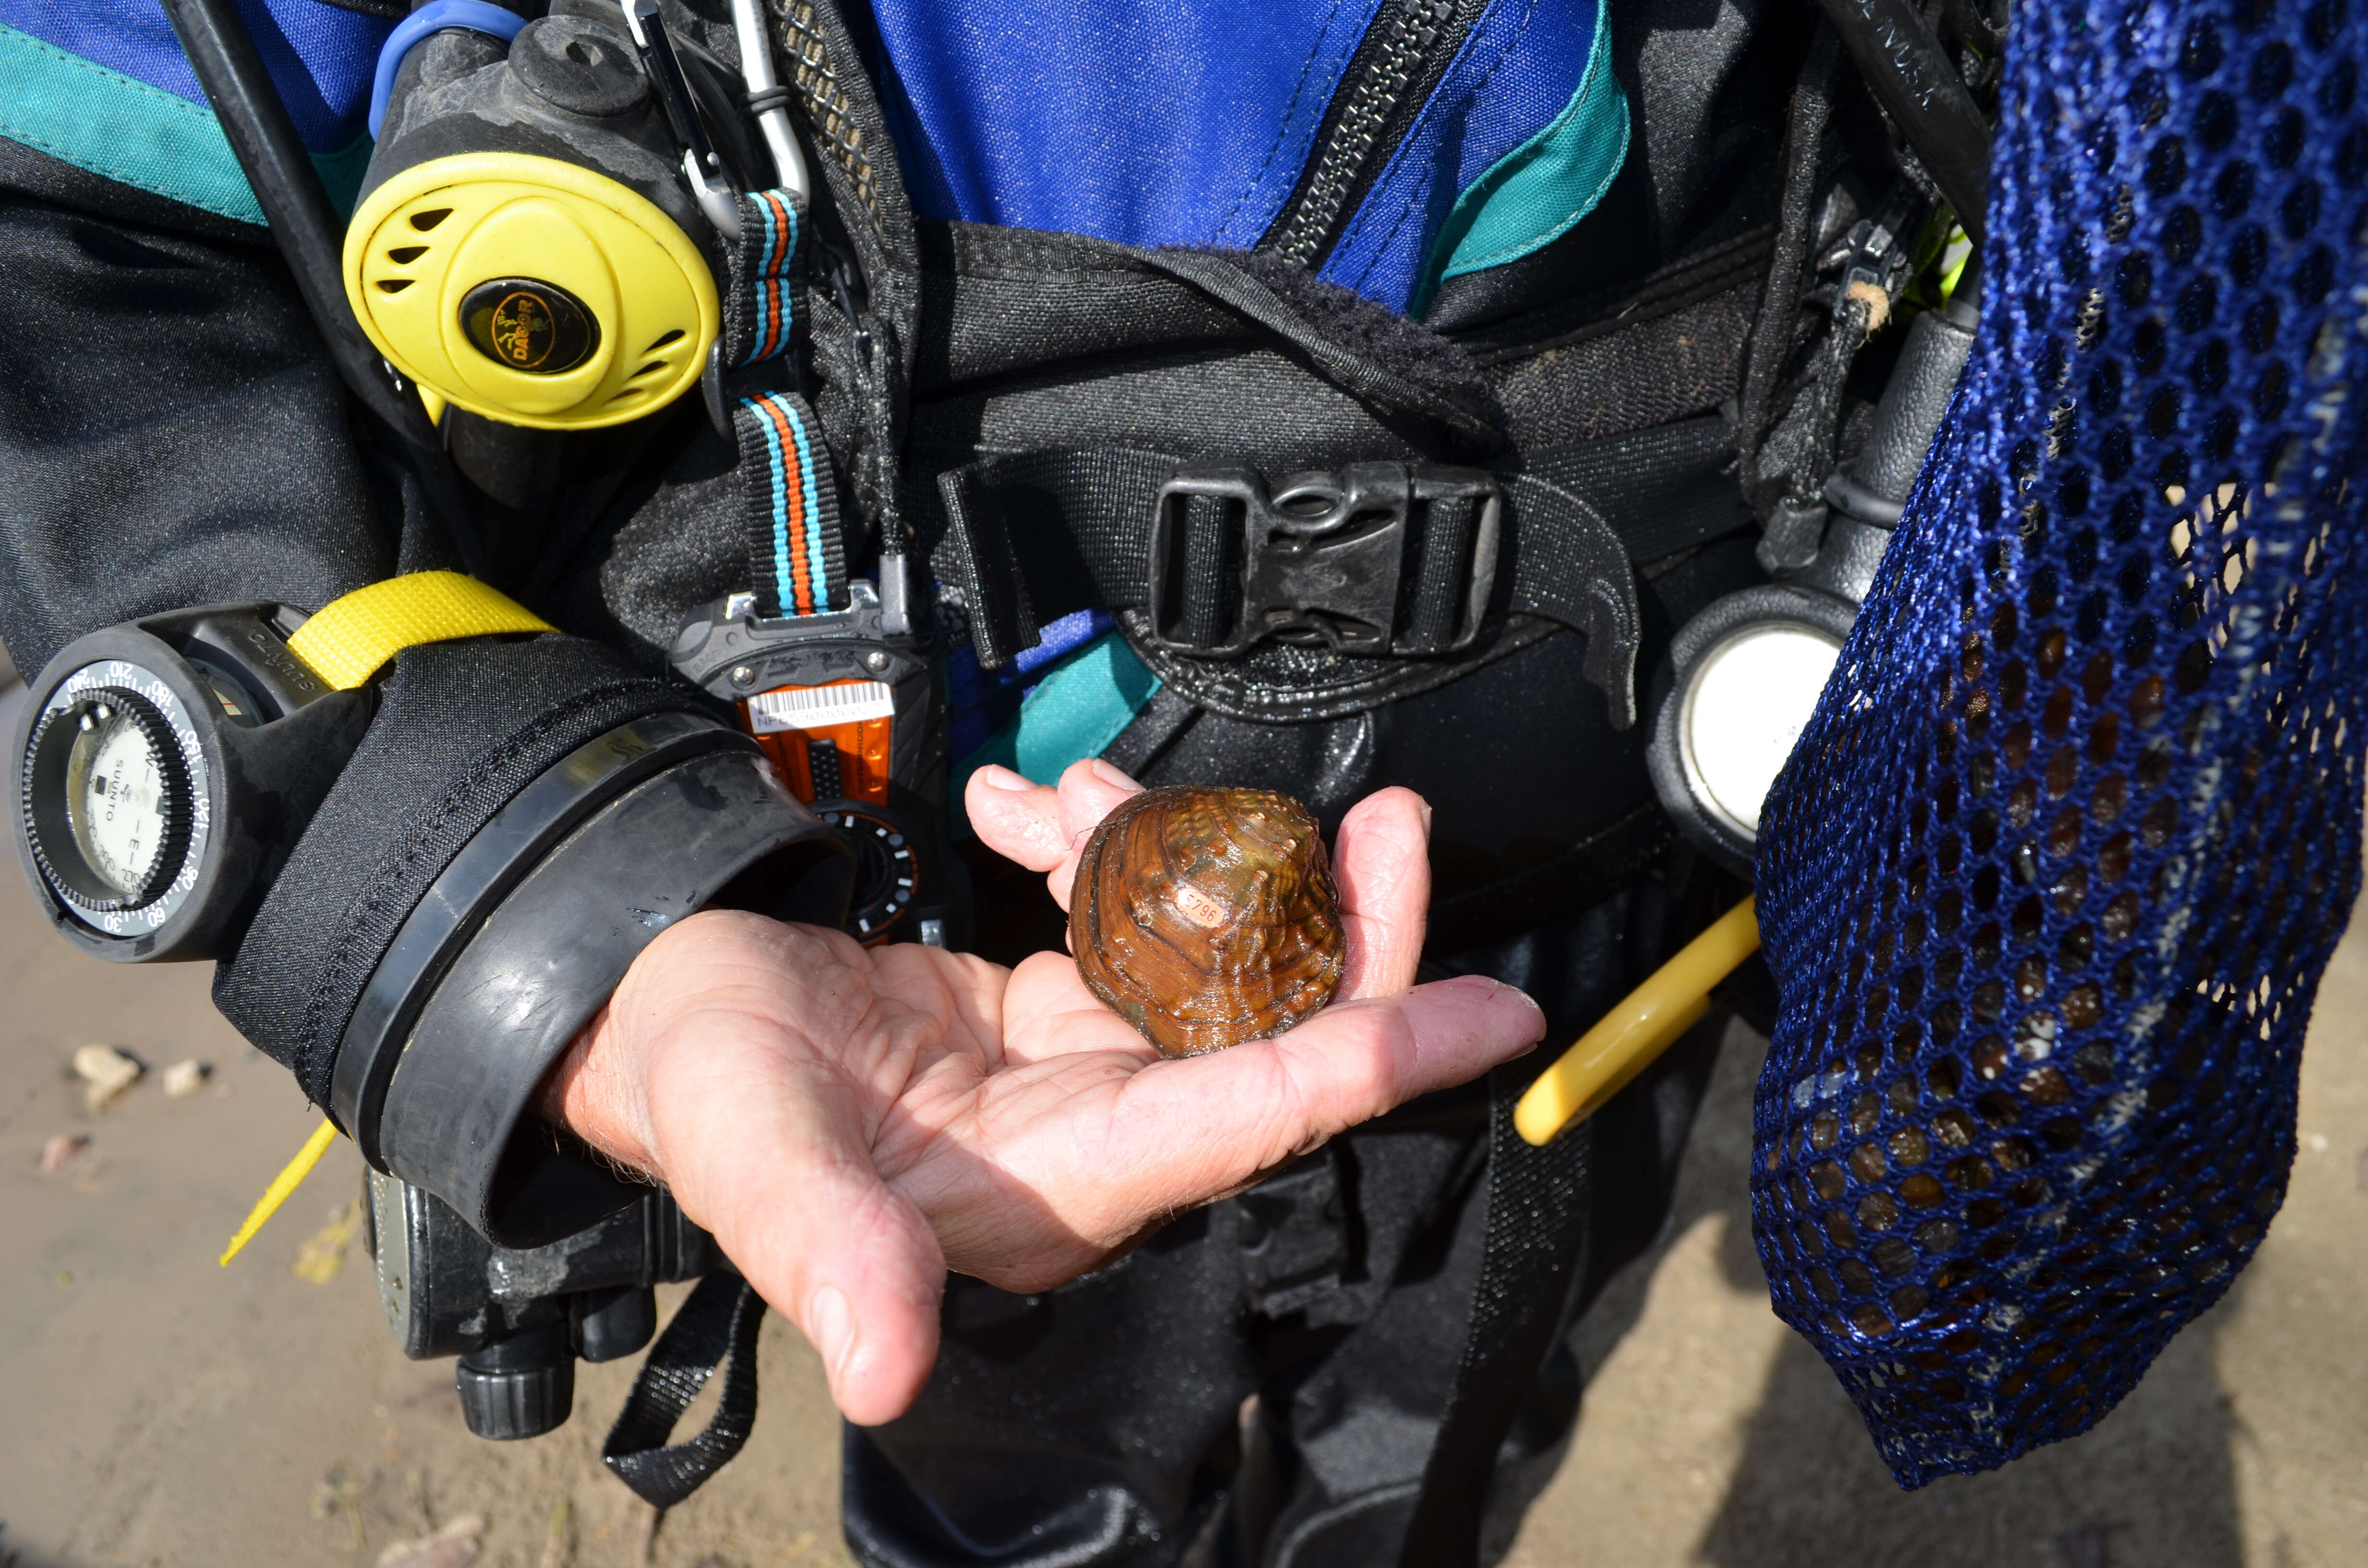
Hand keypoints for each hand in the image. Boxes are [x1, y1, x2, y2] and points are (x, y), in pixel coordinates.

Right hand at [543, 760, 1544, 1424]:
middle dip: (1343, 928)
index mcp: (1054, 1184)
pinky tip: (1021, 806)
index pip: (1252, 1120)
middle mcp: (1096, 1133)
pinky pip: (1132, 919)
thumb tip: (883, 1365)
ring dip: (1182, 854)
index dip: (1373, 1063)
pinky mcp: (1055, 1011)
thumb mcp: (752, 1152)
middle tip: (1386, 823)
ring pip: (1216, 959)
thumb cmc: (699, 1087)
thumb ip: (824, 1249)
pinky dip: (1096, 843)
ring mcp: (1083, 1068)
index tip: (1492, 1013)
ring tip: (1079, 793)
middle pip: (1278, 1035)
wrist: (659, 1014)